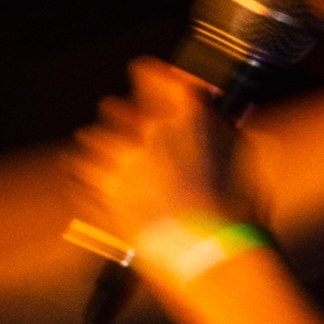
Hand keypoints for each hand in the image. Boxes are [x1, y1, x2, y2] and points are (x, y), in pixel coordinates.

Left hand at [67, 58, 236, 255]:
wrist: (211, 250)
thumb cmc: (237, 208)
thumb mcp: (247, 155)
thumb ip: (226, 129)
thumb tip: (223, 120)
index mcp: (187, 115)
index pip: (152, 74)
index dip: (147, 73)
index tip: (144, 72)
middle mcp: (149, 131)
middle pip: (115, 107)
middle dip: (120, 115)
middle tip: (125, 124)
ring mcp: (120, 161)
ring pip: (90, 137)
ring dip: (97, 143)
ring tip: (100, 150)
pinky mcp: (99, 192)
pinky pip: (76, 170)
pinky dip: (79, 172)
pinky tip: (84, 175)